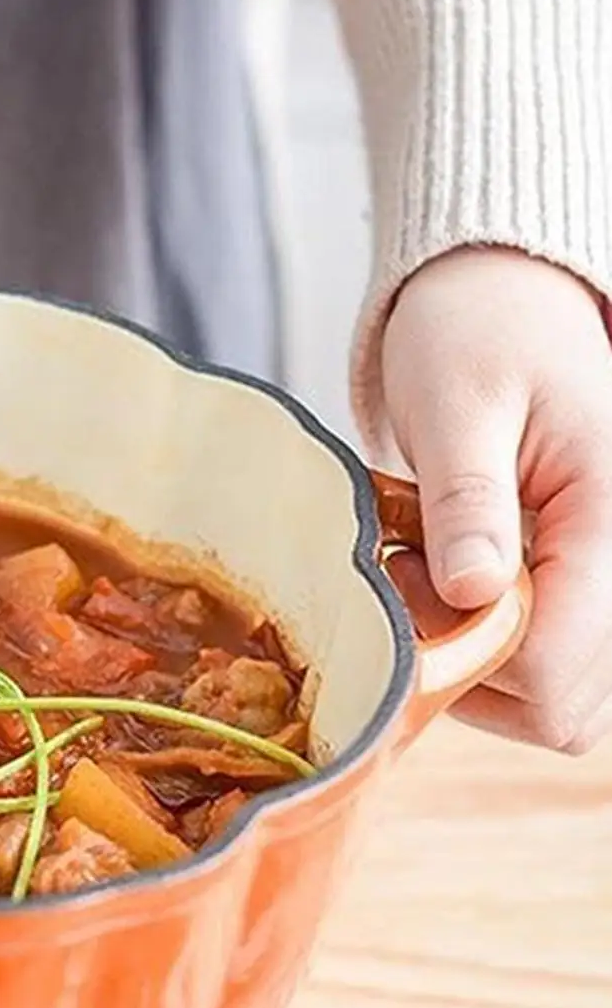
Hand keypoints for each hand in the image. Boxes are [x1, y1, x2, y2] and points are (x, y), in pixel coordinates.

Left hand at [382, 246, 611, 752]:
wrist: (503, 299)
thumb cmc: (479, 333)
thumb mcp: (460, 402)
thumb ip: (468, 500)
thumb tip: (469, 591)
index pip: (552, 667)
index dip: (464, 656)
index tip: (415, 580)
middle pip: (556, 709)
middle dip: (464, 669)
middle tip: (415, 576)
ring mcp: (606, 588)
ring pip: (550, 705)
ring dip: (469, 663)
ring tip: (429, 569)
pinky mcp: (582, 595)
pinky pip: (540, 674)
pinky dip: (481, 650)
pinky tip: (448, 579)